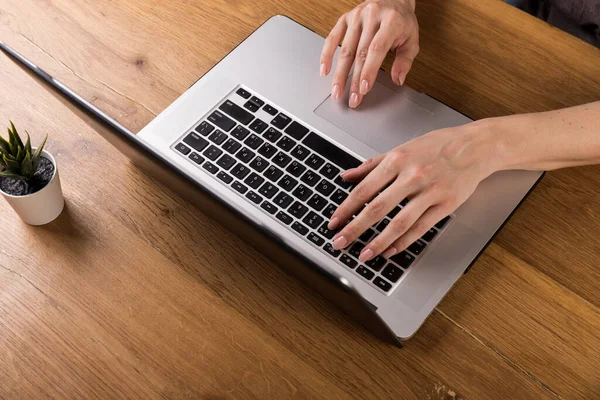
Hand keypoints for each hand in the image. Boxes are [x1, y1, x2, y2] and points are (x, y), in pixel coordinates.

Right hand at [320, 0, 418, 108]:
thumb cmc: (402, 22)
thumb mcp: (412, 40)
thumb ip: (405, 61)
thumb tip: (398, 79)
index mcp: (391, 21)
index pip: (376, 49)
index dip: (369, 70)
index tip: (364, 88)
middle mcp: (372, 16)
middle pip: (359, 52)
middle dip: (354, 79)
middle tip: (352, 98)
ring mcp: (356, 16)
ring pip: (345, 49)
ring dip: (339, 73)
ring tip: (337, 90)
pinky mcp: (345, 18)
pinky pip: (332, 37)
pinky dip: (327, 54)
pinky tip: (324, 70)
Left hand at [327, 121, 496, 260]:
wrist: (476, 146)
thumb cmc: (438, 146)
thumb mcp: (402, 148)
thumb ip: (372, 164)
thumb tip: (347, 176)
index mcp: (398, 160)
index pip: (364, 189)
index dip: (346, 209)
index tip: (334, 222)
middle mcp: (412, 176)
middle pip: (377, 208)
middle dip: (355, 229)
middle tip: (340, 243)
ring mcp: (430, 192)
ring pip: (399, 223)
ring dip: (378, 242)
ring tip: (364, 255)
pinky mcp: (446, 205)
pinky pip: (421, 228)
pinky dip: (403, 242)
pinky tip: (390, 251)